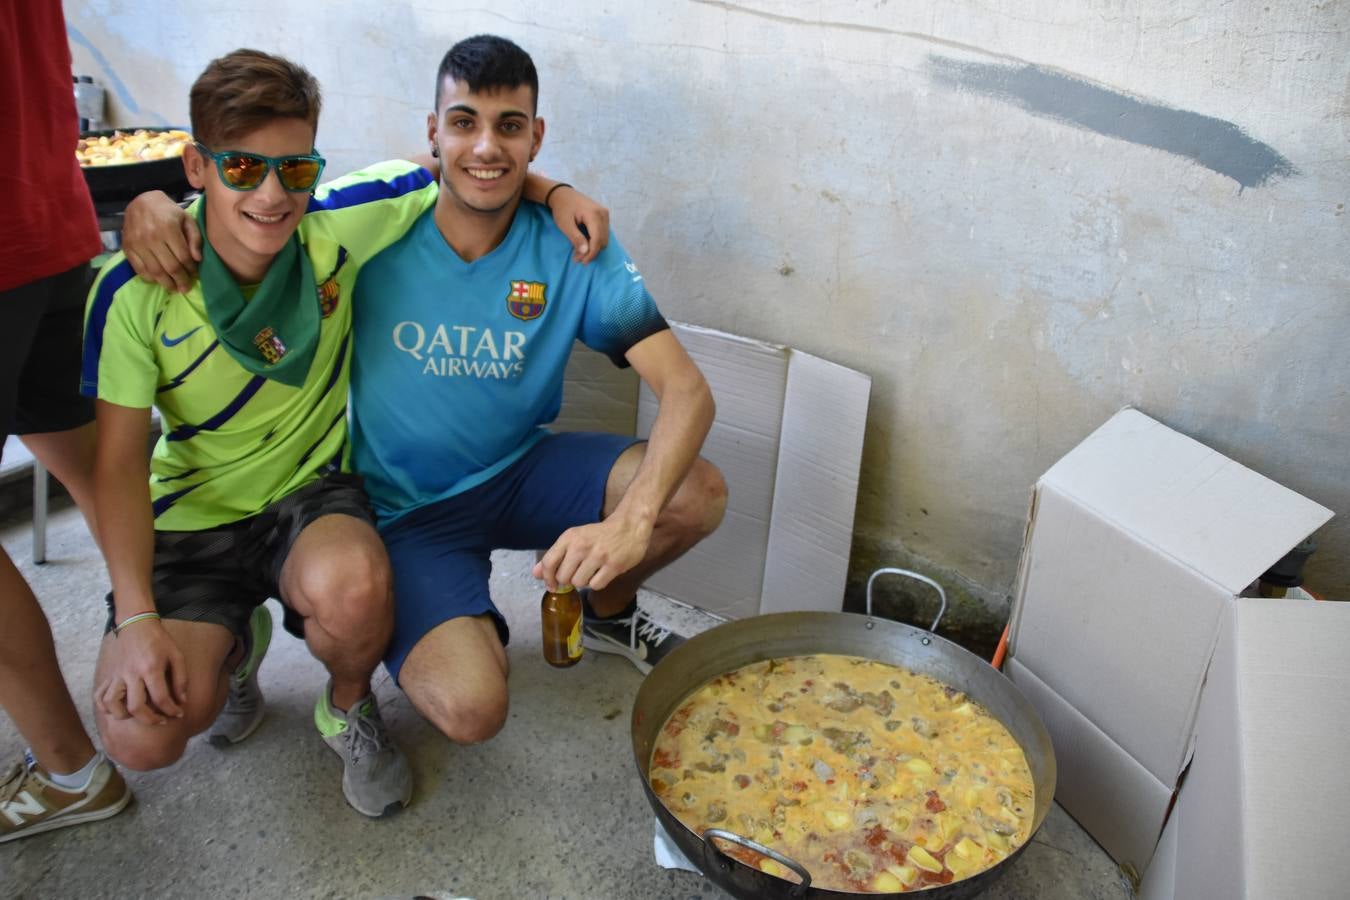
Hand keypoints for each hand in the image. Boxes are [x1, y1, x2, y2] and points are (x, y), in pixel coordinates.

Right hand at [95, 618, 187, 724]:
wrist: (136, 623)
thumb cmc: (159, 640)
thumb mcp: (176, 655)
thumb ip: (180, 679)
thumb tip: (182, 701)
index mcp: (151, 668)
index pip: (161, 698)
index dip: (171, 710)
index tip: (178, 714)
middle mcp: (131, 673)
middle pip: (136, 707)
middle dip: (150, 720)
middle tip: (161, 720)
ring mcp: (116, 675)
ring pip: (112, 704)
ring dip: (124, 716)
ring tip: (137, 715)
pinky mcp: (107, 675)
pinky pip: (99, 696)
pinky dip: (105, 708)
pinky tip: (118, 709)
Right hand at [121, 191, 201, 292]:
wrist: (141, 202)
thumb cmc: (168, 212)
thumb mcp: (187, 219)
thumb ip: (195, 238)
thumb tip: (197, 259)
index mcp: (168, 228)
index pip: (183, 257)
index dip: (191, 269)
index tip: (195, 274)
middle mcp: (151, 237)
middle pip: (170, 267)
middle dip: (181, 280)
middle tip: (186, 288)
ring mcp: (137, 243)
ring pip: (155, 271)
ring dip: (166, 283)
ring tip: (175, 288)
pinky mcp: (127, 248)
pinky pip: (140, 269)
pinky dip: (150, 278)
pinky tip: (159, 280)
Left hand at [533, 516, 650, 590]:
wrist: (630, 526)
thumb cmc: (599, 534)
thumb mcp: (575, 539)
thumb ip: (555, 556)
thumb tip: (536, 573)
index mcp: (570, 537)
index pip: (549, 562)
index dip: (547, 578)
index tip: (552, 585)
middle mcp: (582, 546)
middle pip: (563, 577)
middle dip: (568, 580)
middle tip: (577, 573)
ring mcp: (598, 556)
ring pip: (578, 583)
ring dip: (583, 581)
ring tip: (591, 571)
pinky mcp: (613, 566)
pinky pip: (595, 585)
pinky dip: (596, 583)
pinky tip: (601, 573)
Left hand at [548, 186, 609, 263]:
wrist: (562, 194)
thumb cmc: (562, 208)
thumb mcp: (565, 224)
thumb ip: (575, 238)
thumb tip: (585, 252)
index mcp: (594, 214)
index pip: (597, 239)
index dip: (591, 253)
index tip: (582, 262)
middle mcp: (603, 214)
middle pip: (603, 240)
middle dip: (592, 252)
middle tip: (577, 258)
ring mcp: (605, 214)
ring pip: (604, 238)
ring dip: (594, 248)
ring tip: (580, 252)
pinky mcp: (604, 216)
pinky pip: (603, 233)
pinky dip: (595, 241)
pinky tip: (585, 243)